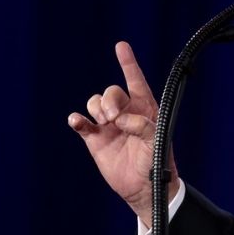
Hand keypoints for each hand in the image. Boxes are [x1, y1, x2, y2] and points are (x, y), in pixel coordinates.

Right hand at [68, 41, 179, 224]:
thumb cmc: (156, 162)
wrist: (144, 188)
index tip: (121, 46)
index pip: (136, 81)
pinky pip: (81, 123)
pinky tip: (77, 122)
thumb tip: (121, 119)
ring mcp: (109, 125)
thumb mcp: (157, 142)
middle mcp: (125, 113)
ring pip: (94, 103)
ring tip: (105, 124)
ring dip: (96, 108)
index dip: (128, 63)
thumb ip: (142, 126)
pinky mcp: (95, 138)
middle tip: (114, 118)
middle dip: (109, 100)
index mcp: (144, 109)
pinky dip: (77, 119)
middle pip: (110, 92)